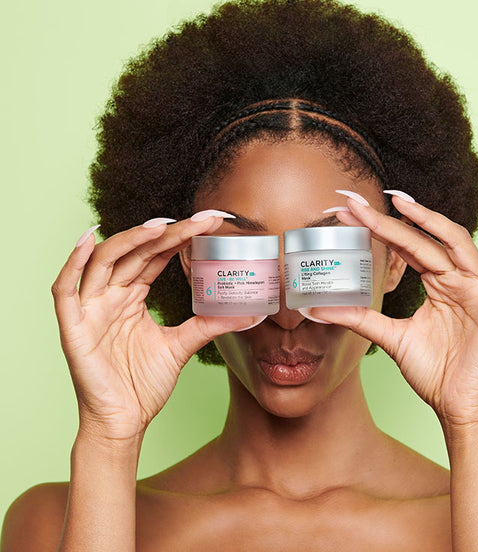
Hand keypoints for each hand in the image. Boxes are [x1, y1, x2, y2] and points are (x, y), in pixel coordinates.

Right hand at [52, 214, 261, 442]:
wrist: (123, 422)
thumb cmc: (143, 384)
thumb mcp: (181, 346)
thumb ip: (209, 325)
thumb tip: (248, 313)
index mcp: (132, 297)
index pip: (155, 257)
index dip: (179, 237)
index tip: (211, 223)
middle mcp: (110, 296)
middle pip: (136, 253)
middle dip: (167, 233)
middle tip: (201, 219)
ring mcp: (90, 309)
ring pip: (104, 262)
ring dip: (131, 240)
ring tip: (161, 225)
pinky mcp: (74, 328)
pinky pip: (65, 291)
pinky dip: (73, 264)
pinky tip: (88, 240)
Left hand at [310, 192, 477, 426]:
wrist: (458, 406)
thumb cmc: (434, 371)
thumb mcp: (391, 337)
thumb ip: (360, 318)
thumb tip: (319, 308)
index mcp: (437, 284)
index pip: (406, 247)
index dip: (379, 229)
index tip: (349, 213)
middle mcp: (457, 280)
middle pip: (423, 241)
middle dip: (391, 221)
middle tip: (358, 203)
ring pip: (456, 245)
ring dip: (430, 221)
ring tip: (401, 202)